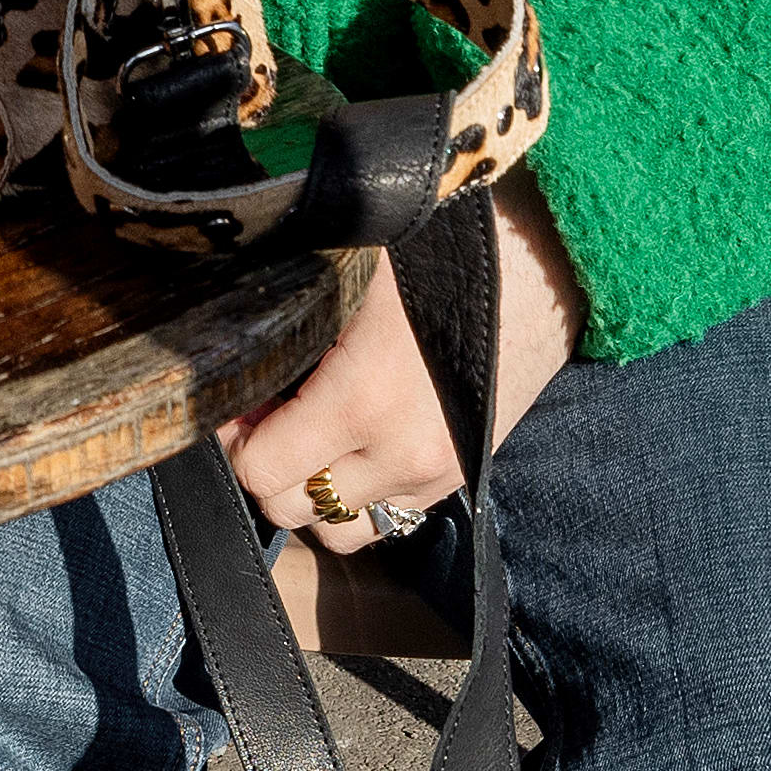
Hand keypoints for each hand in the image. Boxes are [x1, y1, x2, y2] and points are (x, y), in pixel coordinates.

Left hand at [214, 192, 577, 550]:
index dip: (234, 436)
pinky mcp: (467, 471)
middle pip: (294, 510)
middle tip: (271, 410)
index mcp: (363, 399)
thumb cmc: (445, 240)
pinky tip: (364, 433)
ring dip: (317, 488)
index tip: (239, 397)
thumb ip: (287, 306)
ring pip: (344, 530)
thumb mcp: (351, 262)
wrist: (550, 250)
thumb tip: (220, 322)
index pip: (261, 472)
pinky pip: (393, 514)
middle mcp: (403, 454)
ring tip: (315, 430)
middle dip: (269, 463)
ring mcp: (440, 471)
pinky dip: (365, 490)